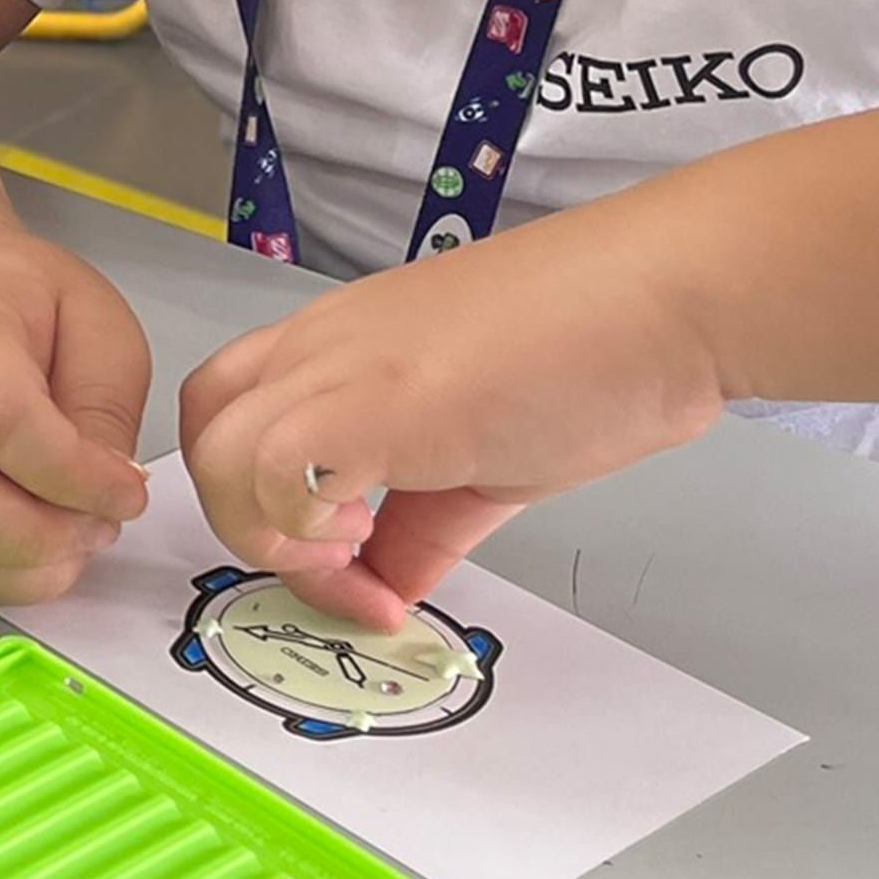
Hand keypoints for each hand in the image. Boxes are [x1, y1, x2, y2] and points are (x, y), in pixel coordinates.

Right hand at [0, 230, 154, 604]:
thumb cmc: (19, 302)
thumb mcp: (94, 321)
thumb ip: (103, 405)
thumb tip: (107, 490)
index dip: (72, 471)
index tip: (130, 490)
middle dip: (37, 534)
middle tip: (102, 524)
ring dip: (22, 564)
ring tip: (80, 535)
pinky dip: (2, 580)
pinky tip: (48, 554)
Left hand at [178, 207, 728, 631]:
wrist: (672, 297)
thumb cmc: (602, 348)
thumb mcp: (489, 453)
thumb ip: (428, 518)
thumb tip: (393, 581)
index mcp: (347, 348)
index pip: (241, 412)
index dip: (263, 497)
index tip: (347, 564)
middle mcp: (327, 349)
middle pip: (206, 427)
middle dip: (246, 518)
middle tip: (337, 563)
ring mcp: (345, 370)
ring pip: (219, 453)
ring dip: (272, 533)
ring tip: (359, 556)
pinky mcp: (378, 403)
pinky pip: (275, 467)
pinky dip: (306, 535)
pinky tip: (377, 553)